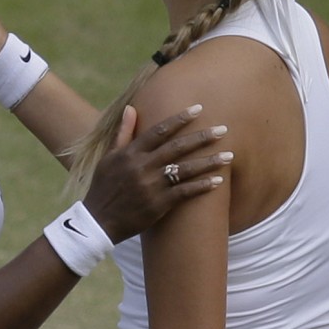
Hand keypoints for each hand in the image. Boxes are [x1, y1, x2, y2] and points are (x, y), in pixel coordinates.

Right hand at [83, 105, 229, 242]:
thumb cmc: (104, 186)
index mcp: (130, 153)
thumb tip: (131, 108)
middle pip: (177, 147)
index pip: (159, 131)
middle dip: (202, 137)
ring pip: (185, 170)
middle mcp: (142, 166)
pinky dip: (201, 186)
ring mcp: (151, 186)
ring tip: (229, 155)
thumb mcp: (109, 157)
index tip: (198, 109)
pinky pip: (184, 193)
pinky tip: (218, 182)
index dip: (179, 119)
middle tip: (223, 129)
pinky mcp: (158, 205)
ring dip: (209, 162)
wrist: (98, 221)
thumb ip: (123, 133)